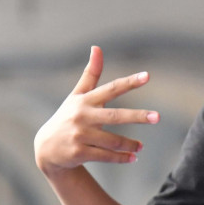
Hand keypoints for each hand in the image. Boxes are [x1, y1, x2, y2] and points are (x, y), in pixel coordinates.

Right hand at [34, 46, 159, 175]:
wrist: (46, 148)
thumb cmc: (67, 117)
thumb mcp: (77, 95)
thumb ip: (91, 74)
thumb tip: (97, 47)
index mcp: (85, 100)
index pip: (110, 89)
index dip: (129, 82)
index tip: (147, 76)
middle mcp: (82, 116)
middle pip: (115, 116)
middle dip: (137, 116)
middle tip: (158, 117)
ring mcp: (80, 135)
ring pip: (112, 141)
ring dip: (130, 144)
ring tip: (141, 147)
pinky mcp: (79, 152)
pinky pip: (105, 156)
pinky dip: (121, 158)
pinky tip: (133, 158)